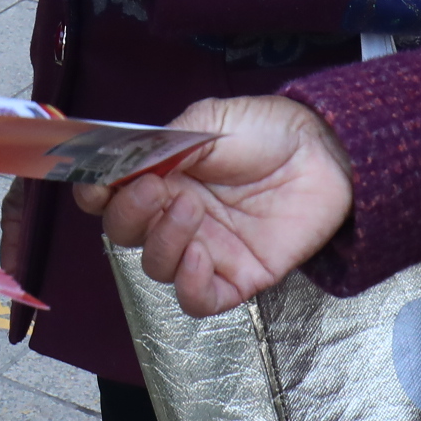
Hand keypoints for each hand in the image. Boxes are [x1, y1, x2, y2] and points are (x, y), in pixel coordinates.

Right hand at [78, 96, 352, 316]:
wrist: (326, 152)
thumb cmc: (268, 131)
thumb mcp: (209, 120)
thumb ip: (166, 141)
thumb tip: (126, 162)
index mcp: (160, 175)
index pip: (108, 197)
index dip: (95, 194)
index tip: (100, 183)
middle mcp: (175, 215)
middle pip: (125, 234)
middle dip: (130, 214)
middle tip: (156, 189)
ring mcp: (205, 248)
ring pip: (156, 268)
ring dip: (163, 242)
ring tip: (193, 209)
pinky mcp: (237, 277)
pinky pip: (197, 300)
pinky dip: (190, 284)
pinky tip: (203, 255)